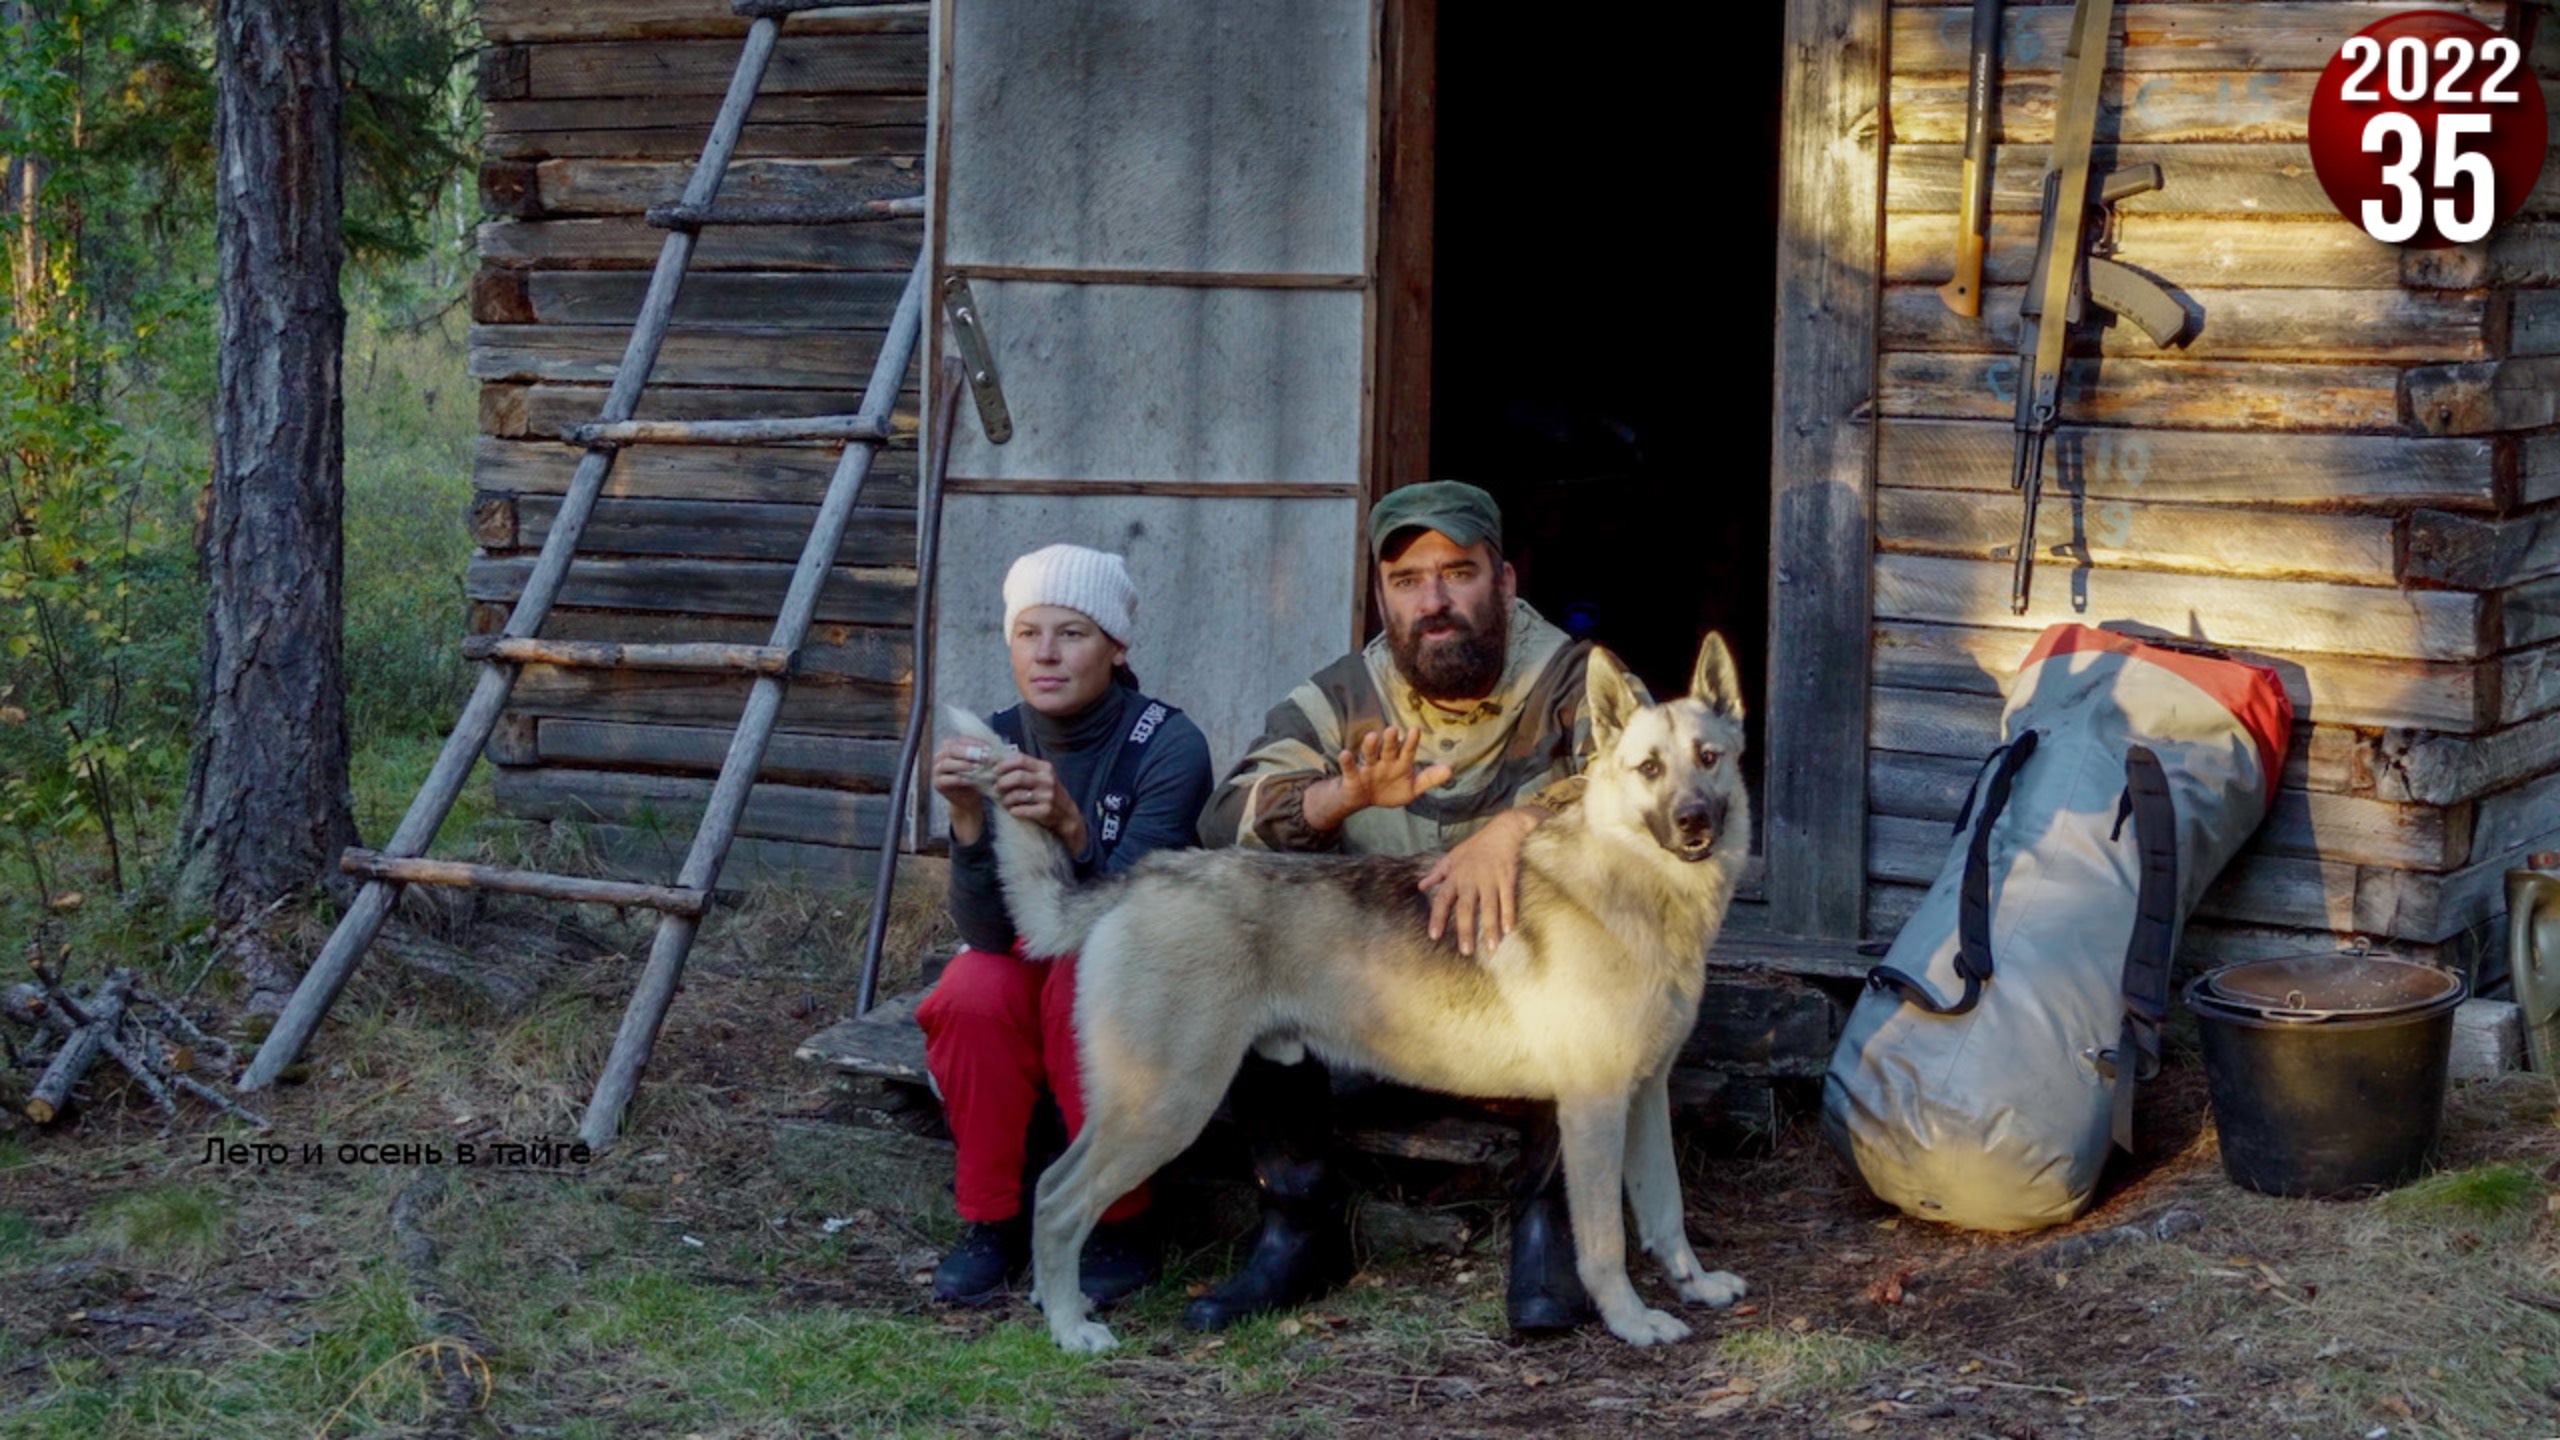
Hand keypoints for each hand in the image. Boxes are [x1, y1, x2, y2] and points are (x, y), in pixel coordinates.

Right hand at [930, 736, 993, 843]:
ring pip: (946, 764)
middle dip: (970, 752)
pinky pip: (945, 779)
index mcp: (950, 747)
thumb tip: (994, 745)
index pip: (960, 740)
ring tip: (977, 768)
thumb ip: (982, 753)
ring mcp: (937, 770)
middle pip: (952, 749)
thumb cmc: (976, 778)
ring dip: (963, 765)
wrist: (969, 800)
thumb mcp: (980, 763)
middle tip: (984, 757)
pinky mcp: (938, 784)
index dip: (975, 743)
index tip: (989, 748)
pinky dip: (958, 779)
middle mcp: (940, 756)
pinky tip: (969, 780)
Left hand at [990, 754, 1090, 854]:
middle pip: (1018, 777)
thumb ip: (1024, 768)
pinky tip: (1013, 811)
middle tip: (996, 788)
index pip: (1021, 759)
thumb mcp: (1042, 776)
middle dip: (1002, 783)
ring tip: (1005, 801)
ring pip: (1016, 795)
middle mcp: (1047, 780)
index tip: (994, 771)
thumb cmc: (1047, 792)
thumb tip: (996, 761)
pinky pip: (1021, 810)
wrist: (1066, 814)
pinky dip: (1013, 811)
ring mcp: (1047, 796)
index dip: (1004, 764)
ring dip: (1006, 799)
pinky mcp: (1045, 811)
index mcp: (1045, 767)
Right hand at [1302, 727, 1454, 830]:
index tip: (1415, 730)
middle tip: (1393, 729)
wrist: (1364, 799)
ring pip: (1370, 754)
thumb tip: (1450, 770)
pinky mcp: (1353, 776)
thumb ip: (1429, 779)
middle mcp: (1384, 761)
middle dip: (1391, 741)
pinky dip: (1348, 761)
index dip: (1411, 742)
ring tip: (1372, 736)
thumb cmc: (1390, 789)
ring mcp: (1368, 768)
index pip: (1407, 751)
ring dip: (1370, 746)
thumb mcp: (1412, 787)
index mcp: (1400, 763)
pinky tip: (1345, 754)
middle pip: (1388, 749)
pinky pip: (1350, 768)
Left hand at [1420, 807, 1544, 956]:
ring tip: (1492, 948)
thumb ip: (1437, 873)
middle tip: (1466, 951)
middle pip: (1466, 908)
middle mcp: (1471, 879)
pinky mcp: (1508, 877)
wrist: (1504, 830)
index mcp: (1456, 876)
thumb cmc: (1476, 846)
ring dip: (1490, 928)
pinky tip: (1509, 930)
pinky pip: (1508, 899)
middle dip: (1465, 930)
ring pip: (1489, 907)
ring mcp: (1490, 879)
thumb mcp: (1452, 857)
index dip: (1438, 917)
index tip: (1434, 936)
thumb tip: (1421, 885)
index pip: (1443, 899)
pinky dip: (1509, 914)